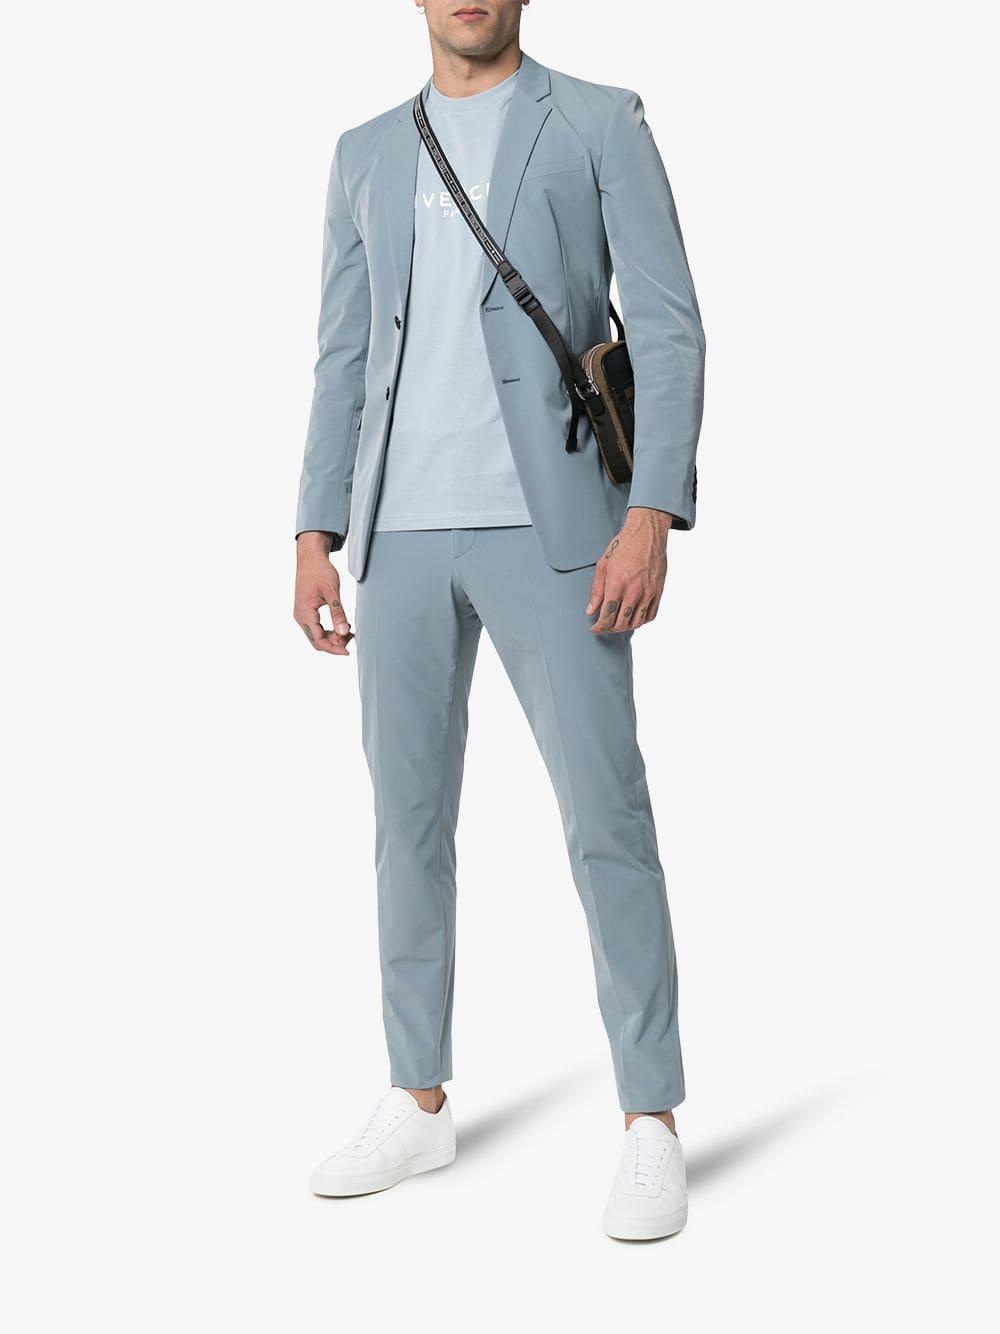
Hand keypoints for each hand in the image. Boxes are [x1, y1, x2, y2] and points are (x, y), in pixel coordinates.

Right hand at [294, 532, 353, 655]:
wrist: (310, 558)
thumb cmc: (320, 571)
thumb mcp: (332, 592)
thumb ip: (338, 613)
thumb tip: (343, 633)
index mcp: (305, 613)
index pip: (318, 640)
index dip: (334, 648)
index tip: (348, 651)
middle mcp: (300, 616)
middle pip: (317, 641)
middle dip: (335, 643)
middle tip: (352, 636)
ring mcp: (301, 614)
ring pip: (317, 635)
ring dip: (332, 637)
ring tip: (349, 631)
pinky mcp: (305, 611)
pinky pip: (316, 627)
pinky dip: (329, 630)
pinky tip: (342, 625)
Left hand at [586, 508, 671, 632]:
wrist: (647, 534)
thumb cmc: (623, 547)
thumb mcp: (603, 566)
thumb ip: (596, 591)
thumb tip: (591, 611)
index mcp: (617, 584)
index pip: (607, 616)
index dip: (599, 626)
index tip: (594, 628)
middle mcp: (634, 591)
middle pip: (621, 622)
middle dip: (610, 628)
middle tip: (604, 626)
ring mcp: (648, 592)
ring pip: (636, 622)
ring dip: (625, 627)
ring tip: (618, 623)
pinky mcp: (658, 591)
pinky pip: (651, 615)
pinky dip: (641, 621)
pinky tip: (634, 618)